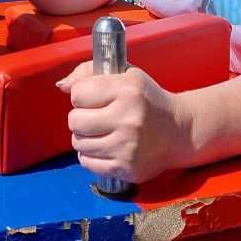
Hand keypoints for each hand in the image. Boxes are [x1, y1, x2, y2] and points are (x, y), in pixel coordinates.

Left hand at [57, 62, 190, 183]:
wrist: (178, 131)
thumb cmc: (146, 99)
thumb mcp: (125, 74)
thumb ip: (89, 72)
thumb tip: (62, 86)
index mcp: (128, 90)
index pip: (78, 93)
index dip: (82, 95)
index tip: (94, 97)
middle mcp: (129, 118)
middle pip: (75, 120)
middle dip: (80, 118)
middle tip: (96, 116)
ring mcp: (128, 146)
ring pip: (78, 143)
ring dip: (85, 137)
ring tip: (102, 131)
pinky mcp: (126, 168)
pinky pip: (87, 163)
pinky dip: (90, 155)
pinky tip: (105, 147)